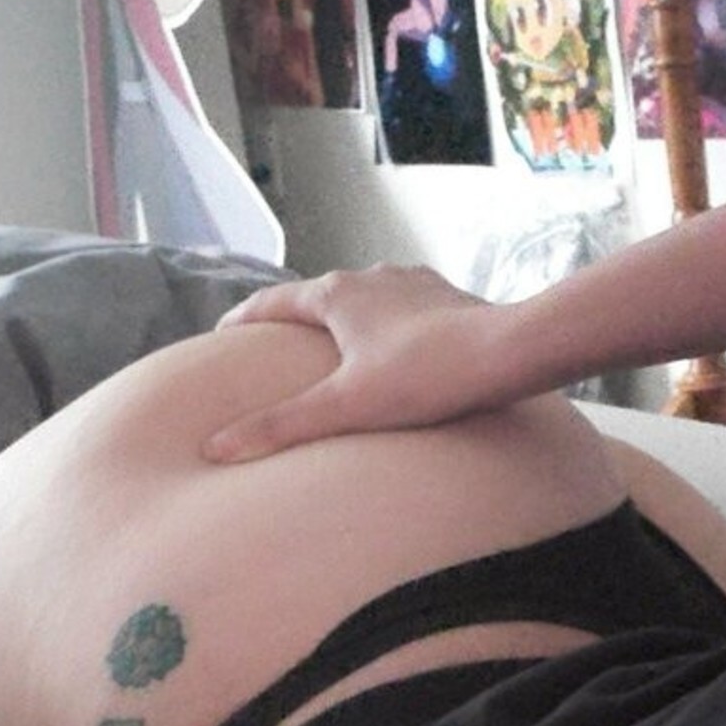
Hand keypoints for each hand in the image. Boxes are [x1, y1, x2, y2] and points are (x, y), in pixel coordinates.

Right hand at [203, 263, 501, 461]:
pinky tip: (393, 352)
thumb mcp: (345, 406)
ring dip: (341, 323)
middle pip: (316, 298)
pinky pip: (401, 311)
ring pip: (362, 301)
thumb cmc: (427, 376)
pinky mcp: (446, 299)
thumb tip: (216, 448)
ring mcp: (412, 284)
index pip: (272, 303)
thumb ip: (280, 426)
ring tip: (331, 352)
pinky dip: (383, 329)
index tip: (221, 338)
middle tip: (272, 350)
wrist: (509, 352)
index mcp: (336, 294)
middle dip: (292, 323)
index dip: (242, 322)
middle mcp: (371, 277)